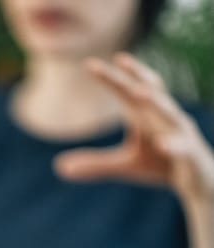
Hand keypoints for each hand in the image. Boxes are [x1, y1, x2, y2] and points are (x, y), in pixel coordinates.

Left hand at [55, 53, 213, 206]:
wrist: (194, 180)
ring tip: (139, 92)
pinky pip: (181, 147)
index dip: (110, 78)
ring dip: (156, 102)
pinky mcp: (189, 153)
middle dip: (134, 77)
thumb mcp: (125, 165)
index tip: (89, 64)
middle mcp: (163, 117)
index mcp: (145, 116)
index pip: (126, 91)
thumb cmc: (159, 165)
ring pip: (170, 113)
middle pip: (149, 92)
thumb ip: (95, 164)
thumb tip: (58, 167)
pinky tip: (161, 145)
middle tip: (118, 61)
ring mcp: (178, 133)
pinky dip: (172, 145)